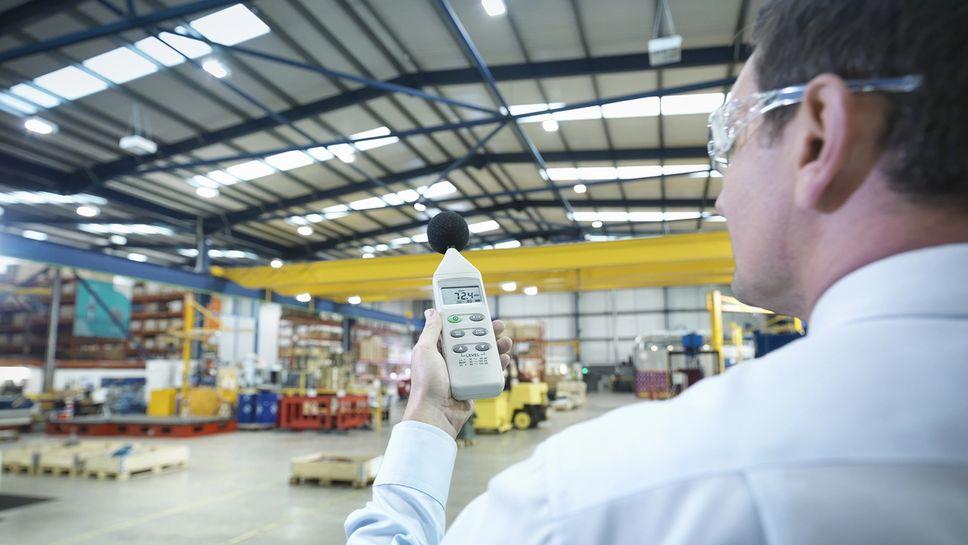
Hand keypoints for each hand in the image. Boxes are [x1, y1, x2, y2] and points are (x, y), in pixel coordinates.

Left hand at [403, 308, 512, 438]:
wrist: (435, 414)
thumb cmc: (426, 384)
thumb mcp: (424, 351)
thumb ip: (431, 330)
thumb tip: (433, 311)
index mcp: (438, 349)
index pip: (455, 329)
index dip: (467, 319)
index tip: (479, 312)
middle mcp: (451, 359)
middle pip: (473, 340)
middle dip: (487, 331)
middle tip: (499, 326)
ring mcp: (463, 372)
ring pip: (484, 354)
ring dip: (496, 347)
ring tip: (505, 342)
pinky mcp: (473, 384)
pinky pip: (488, 371)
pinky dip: (498, 364)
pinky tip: (504, 358)